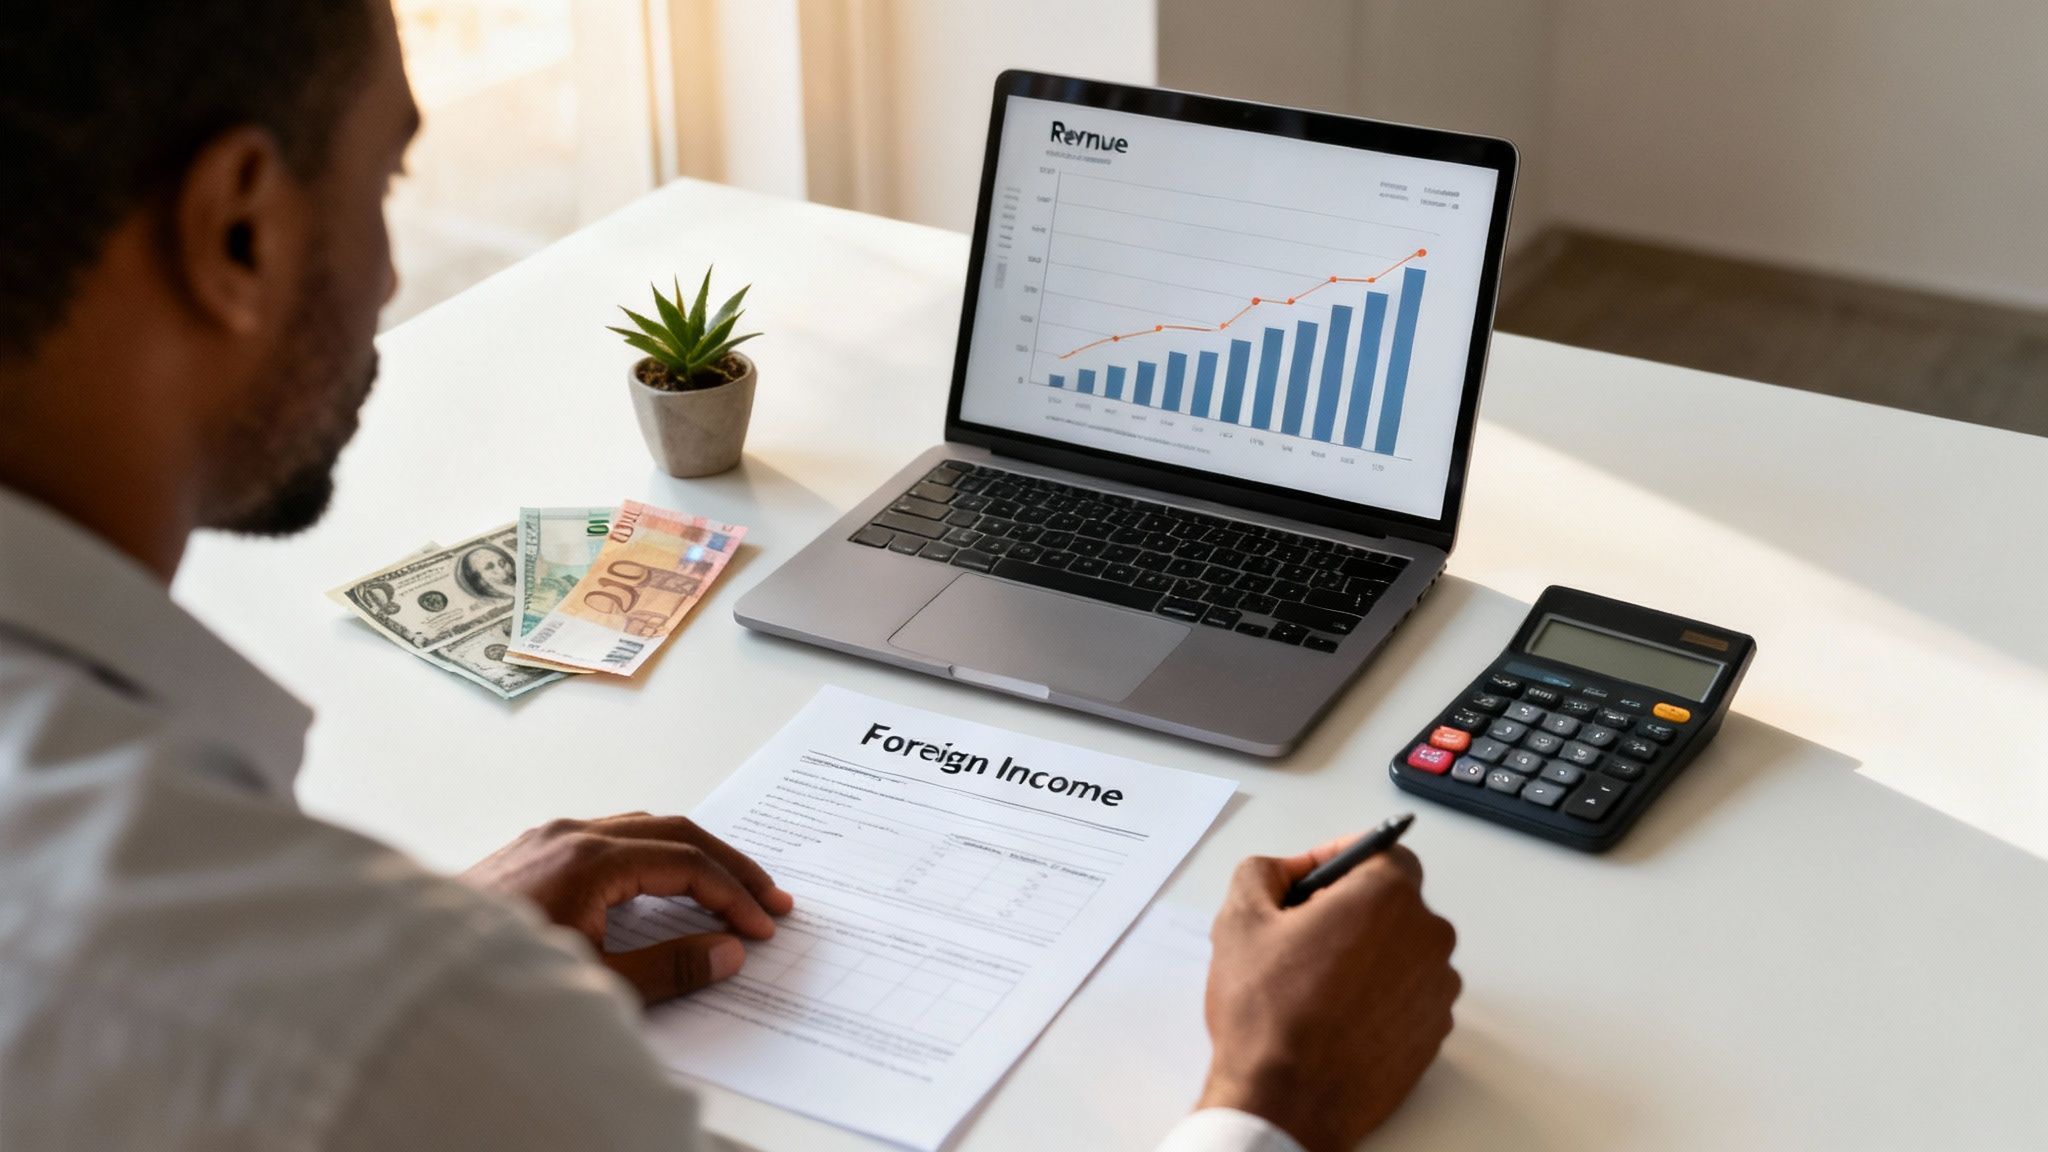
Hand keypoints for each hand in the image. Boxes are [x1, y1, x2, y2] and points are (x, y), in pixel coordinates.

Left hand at [462, 812, 794, 1002]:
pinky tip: (662, 882)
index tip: (760, 926)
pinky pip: (610, 835)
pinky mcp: (531, 850)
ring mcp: (548, 837)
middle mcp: (571, 834)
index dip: (732, 896)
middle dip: (727, 864)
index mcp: (590, 858)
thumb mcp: (596, 979)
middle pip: (674, 831)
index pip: (686, 864)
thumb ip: (670, 967)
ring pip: (642, 827)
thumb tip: (727, 951)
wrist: (413, 971)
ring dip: (690, 854)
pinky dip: (652, 853)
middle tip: (768, 896)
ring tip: (726, 886)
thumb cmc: (496, 973)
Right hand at [1197, 838, 1458, 1151]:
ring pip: (1403, 950)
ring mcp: (1437, 990)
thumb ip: (1263, 872)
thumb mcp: (1240, 919)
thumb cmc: (1269, 1016)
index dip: (1345, 858)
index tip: (1318, 875)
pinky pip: (1409, 995)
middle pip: (1395, 903)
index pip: (1385, 851)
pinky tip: (1336, 1012)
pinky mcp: (1434, 1033)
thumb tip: (1283, 871)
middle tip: (1303, 933)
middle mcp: (1426, 938)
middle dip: (1353, 908)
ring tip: (1316, 981)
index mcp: (1387, 898)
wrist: (1286, 1102)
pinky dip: (1380, 994)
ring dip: (1368, 953)